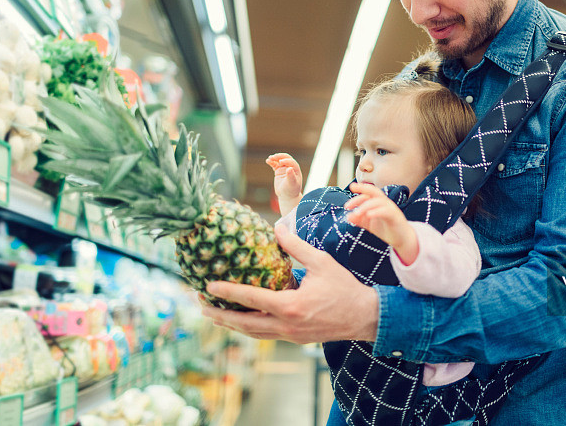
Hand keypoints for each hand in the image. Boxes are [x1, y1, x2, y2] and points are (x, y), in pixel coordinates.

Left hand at [200, 223, 378, 343]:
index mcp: (291, 306)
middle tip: (200, 304)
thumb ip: (296, 246)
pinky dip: (248, 328)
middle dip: (220, 315)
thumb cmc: (344, 288)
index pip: (251, 299)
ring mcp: (290, 335)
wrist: (364, 317)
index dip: (227, 292)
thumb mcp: (321, 261)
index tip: (208, 286)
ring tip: (213, 314)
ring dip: (231, 324)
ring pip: (252, 333)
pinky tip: (240, 320)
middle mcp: (286, 325)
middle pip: (244, 324)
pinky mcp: (294, 339)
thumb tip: (276, 227)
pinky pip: (264, 334)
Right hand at [266, 153, 302, 214]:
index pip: (291, 161)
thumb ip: (291, 176)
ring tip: (270, 158)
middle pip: (285, 158)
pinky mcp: (278, 171)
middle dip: (280, 156)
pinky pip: (274, 164)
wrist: (287, 196)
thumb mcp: (291, 184)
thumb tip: (289, 168)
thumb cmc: (291, 190)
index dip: (286, 160)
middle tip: (274, 156)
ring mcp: (284, 168)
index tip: (280, 162)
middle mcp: (290, 167)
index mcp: (296, 169)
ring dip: (275, 158)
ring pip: (279, 160)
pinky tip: (267, 161)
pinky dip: (271, 162)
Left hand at [345, 182, 418, 264]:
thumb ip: (358, 220)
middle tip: (351, 196)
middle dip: (363, 189)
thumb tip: (347, 217)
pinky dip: (376, 212)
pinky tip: (368, 215)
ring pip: (379, 201)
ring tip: (357, 213)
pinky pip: (386, 211)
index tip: (348, 198)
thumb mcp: (368, 224)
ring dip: (366, 206)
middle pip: (374, 191)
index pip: (367, 194)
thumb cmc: (385, 228)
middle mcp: (385, 202)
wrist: (402, 239)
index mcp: (378, 202)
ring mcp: (391, 208)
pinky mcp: (396, 216)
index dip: (359, 192)